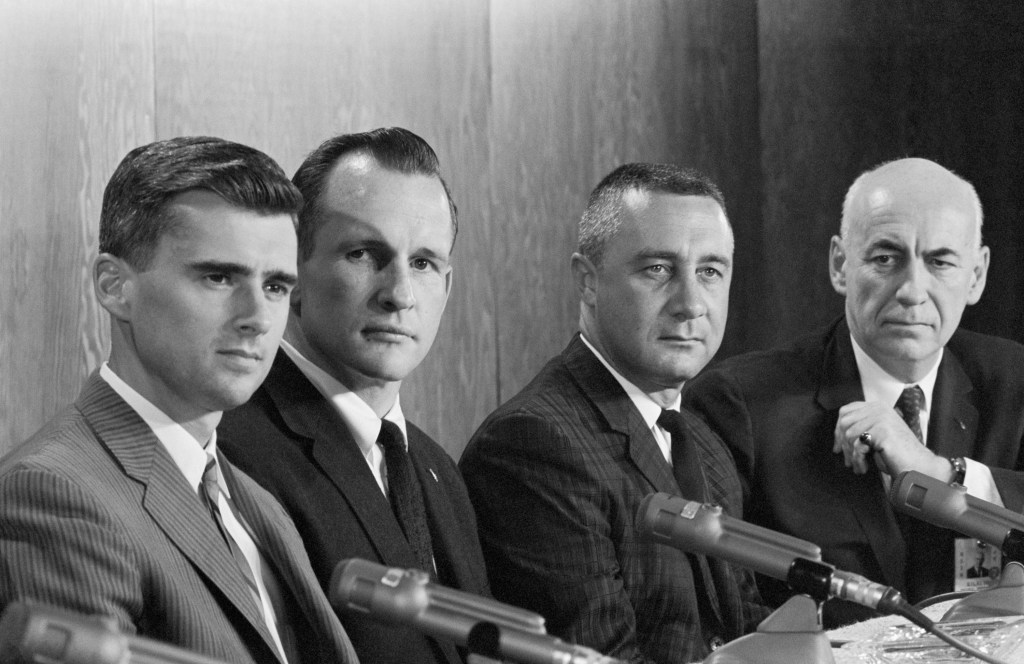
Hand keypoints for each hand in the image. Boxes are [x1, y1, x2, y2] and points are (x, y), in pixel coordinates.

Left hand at [832, 401, 951, 478]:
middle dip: (843, 444)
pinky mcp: (882, 429)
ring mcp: (881, 417)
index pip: (845, 411)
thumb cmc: (897, 454)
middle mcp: (878, 408)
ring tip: (858, 465)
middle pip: (844, 422)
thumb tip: (838, 433)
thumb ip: (861, 427)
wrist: (918, 465)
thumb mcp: (876, 435)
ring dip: (851, 454)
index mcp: (877, 407)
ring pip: (849, 435)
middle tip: (848, 461)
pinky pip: (858, 444)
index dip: (838, 430)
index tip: (837, 447)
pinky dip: (858, 459)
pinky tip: (863, 467)